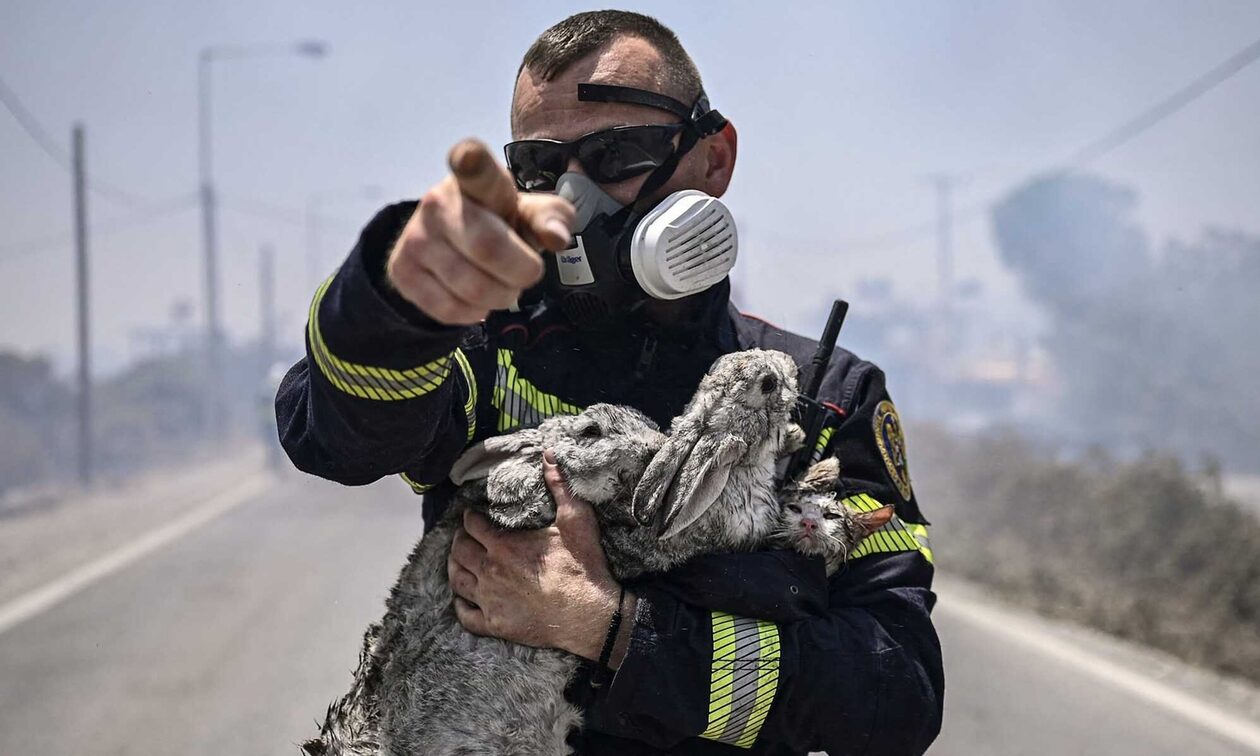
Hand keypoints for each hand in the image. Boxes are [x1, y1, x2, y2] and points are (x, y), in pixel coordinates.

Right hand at [387, 139, 575, 324]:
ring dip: (500, 297)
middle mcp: (437, 202)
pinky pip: (450, 310)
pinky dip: (474, 313)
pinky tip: (474, 297)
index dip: (471, 161)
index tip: (468, 156)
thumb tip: (556, 237)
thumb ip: (552, 218)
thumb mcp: (530, 214)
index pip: (473, 168)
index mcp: (475, 179)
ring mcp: (415, 237)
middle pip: (489, 249)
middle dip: (521, 273)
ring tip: (499, 284)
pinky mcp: (402, 271)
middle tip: (524, 272)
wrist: (449, 241)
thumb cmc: (500, 222)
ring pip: (472, 289)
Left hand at [448, 450, 631, 661]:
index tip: (471, 515)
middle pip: (459, 551)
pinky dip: (460, 605)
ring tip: (458, 561)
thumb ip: (559, 485)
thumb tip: (549, 454)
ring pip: (457, 581)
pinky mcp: (495, 625)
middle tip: (463, 536)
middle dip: (459, 540)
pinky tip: (463, 598)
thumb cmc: (583, 566)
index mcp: (504, 546)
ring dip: (454, 568)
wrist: (591, 614)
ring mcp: (490, 600)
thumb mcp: (575, 519)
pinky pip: (465, 615)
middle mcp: (490, 571)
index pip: (472, 526)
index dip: (469, 517)